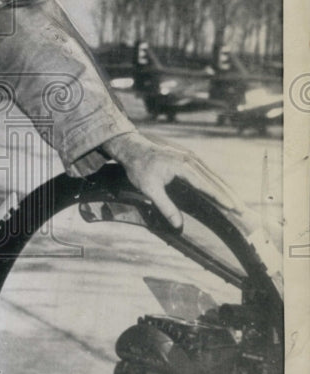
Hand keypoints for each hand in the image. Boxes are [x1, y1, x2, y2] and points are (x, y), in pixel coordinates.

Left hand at [101, 131, 245, 229]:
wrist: (132, 148)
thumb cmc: (139, 168)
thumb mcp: (149, 189)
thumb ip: (165, 206)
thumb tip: (178, 225)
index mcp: (182, 166)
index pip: (206, 185)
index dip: (220, 197)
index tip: (232, 208)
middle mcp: (190, 160)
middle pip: (214, 179)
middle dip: (228, 195)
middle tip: (242, 210)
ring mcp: (190, 157)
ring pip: (213, 174)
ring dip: (225, 188)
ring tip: (237, 202)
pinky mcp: (189, 158)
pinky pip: (207, 171)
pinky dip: (217, 182)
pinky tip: (222, 191)